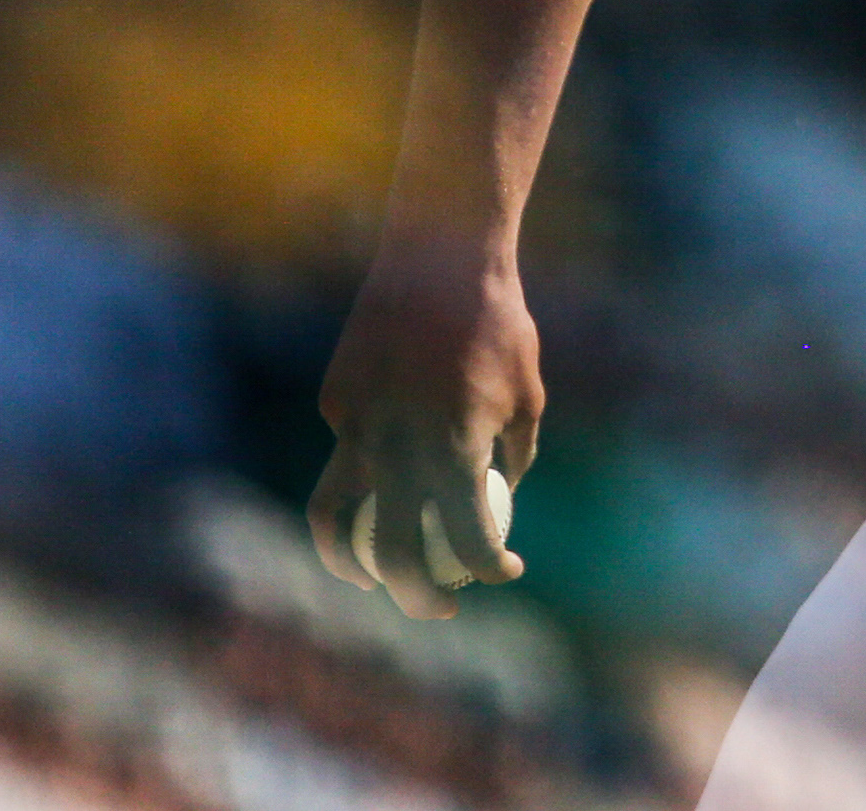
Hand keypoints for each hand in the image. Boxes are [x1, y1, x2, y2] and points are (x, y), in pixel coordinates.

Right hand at [309, 246, 541, 618]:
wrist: (440, 258)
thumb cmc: (501, 326)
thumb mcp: (529, 392)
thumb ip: (515, 453)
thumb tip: (502, 502)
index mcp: (455, 446)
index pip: (469, 536)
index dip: (489, 567)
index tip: (503, 573)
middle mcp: (398, 446)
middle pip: (395, 551)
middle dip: (418, 595)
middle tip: (440, 608)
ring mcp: (357, 426)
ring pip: (335, 517)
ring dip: (352, 562)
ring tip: (375, 580)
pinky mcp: (336, 404)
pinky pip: (348, 452)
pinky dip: (367, 470)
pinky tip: (386, 460)